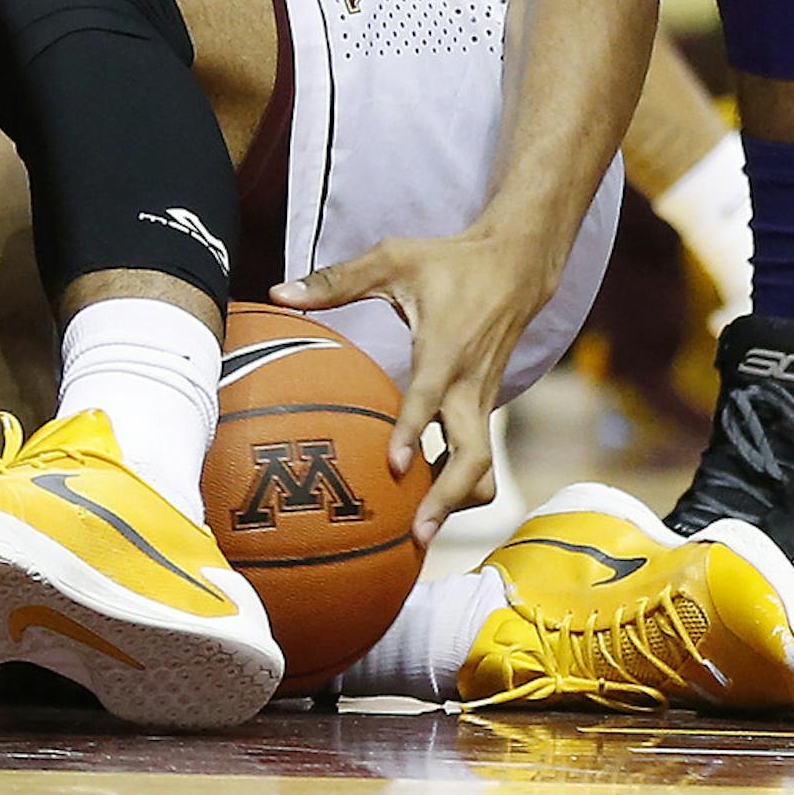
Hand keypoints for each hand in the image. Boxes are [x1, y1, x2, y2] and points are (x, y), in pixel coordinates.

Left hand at [272, 228, 547, 544]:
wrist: (515, 265)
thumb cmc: (448, 262)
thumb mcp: (392, 258)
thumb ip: (336, 279)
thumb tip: (278, 292)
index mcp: (445, 348)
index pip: (430, 397)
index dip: (413, 432)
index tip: (393, 467)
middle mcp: (468, 384)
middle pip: (473, 457)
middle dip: (447, 500)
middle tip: (414, 536)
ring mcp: (481, 402)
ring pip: (483, 469)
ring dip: (455, 501)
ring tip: (414, 532)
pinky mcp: (484, 409)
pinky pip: (478, 459)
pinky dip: (457, 485)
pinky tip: (422, 501)